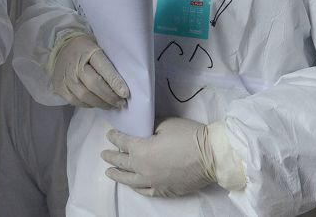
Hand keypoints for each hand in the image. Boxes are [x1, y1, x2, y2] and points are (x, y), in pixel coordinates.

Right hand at [50, 34, 128, 108]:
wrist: (62, 48)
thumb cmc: (86, 49)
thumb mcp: (98, 48)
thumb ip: (108, 63)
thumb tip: (122, 85)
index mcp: (87, 51)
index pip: (103, 67)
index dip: (115, 82)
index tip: (125, 93)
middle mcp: (74, 64)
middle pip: (93, 84)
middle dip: (109, 96)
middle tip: (121, 103)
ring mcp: (65, 77)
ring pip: (84, 96)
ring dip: (101, 104)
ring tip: (111, 106)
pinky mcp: (59, 87)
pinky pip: (76, 101)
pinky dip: (89, 104)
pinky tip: (97, 103)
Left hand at [103, 118, 225, 196]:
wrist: (212, 156)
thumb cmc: (188, 136)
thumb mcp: (165, 123)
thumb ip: (149, 127)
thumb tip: (144, 129)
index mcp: (141, 150)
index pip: (123, 142)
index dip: (115, 137)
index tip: (109, 134)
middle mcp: (143, 169)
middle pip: (122, 162)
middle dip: (111, 157)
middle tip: (104, 154)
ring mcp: (154, 182)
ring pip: (130, 180)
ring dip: (118, 175)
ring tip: (109, 172)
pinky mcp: (165, 190)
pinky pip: (146, 191)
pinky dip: (136, 188)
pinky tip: (133, 186)